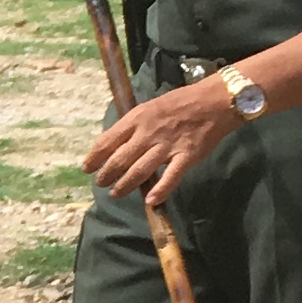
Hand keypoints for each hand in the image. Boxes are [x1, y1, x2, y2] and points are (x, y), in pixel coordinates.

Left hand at [84, 81, 239, 205]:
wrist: (215, 100)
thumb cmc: (180, 103)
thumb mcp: (149, 107)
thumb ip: (133, 125)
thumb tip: (114, 142)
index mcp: (137, 118)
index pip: (108, 140)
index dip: (94, 157)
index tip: (86, 168)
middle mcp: (148, 133)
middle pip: (120, 159)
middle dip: (106, 174)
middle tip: (100, 184)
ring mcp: (168, 146)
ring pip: (140, 170)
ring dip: (125, 185)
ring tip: (116, 193)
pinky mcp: (187, 156)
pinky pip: (171, 176)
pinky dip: (161, 190)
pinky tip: (151, 201)